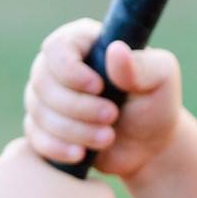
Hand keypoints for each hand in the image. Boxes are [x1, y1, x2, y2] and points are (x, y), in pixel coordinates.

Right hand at [23, 19, 182, 180]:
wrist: (150, 146)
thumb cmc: (156, 103)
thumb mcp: (161, 79)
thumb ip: (142, 65)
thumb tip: (116, 50)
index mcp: (84, 43)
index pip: (57, 47)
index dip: (70, 70)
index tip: (98, 87)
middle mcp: (58, 67)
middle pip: (42, 81)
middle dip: (77, 106)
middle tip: (112, 116)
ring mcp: (46, 98)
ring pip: (38, 111)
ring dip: (74, 129)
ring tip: (108, 137)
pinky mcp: (43, 128)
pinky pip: (35, 137)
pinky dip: (57, 147)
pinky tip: (81, 153)